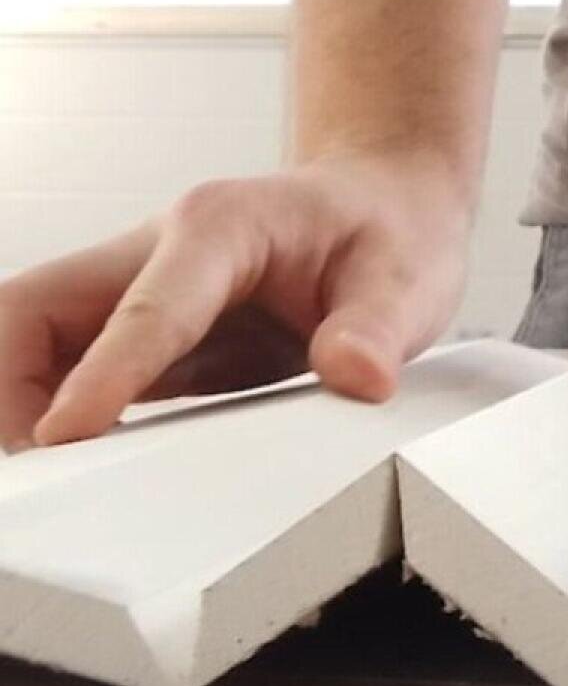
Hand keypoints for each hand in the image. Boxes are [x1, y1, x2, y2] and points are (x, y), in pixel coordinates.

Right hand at [0, 153, 471, 448]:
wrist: (389, 202)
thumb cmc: (392, 231)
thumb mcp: (410, 277)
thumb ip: (378, 327)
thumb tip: (354, 377)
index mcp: (220, 226)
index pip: (145, 308)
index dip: (103, 374)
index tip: (66, 435)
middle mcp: (160, 252)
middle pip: (32, 309)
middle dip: (11, 388)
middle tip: (43, 470)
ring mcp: (144, 291)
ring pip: (36, 341)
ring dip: (26, 407)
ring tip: (60, 483)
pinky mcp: (151, 335)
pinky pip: (79, 374)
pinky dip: (69, 420)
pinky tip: (93, 472)